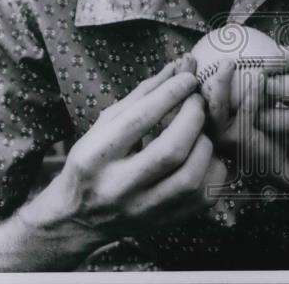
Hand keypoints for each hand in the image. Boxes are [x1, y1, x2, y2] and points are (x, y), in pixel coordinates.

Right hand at [20, 55, 227, 242]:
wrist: (78, 219)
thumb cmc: (94, 161)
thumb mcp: (105, 125)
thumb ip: (142, 95)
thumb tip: (178, 65)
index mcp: (96, 157)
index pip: (140, 120)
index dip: (170, 94)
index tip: (189, 77)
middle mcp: (118, 188)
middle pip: (171, 150)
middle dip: (193, 117)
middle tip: (198, 100)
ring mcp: (143, 210)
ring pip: (190, 177)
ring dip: (205, 145)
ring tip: (201, 130)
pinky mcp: (164, 223)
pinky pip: (202, 196)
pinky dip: (211, 169)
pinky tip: (205, 155)